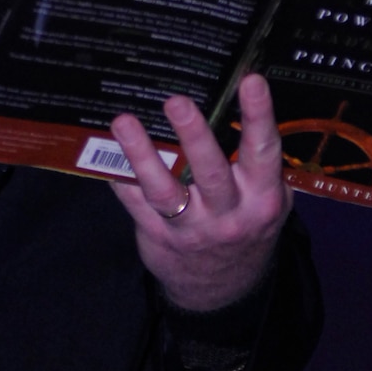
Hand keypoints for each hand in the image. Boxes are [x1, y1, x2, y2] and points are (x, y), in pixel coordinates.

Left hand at [110, 74, 291, 310]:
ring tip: (123, 122)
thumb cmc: (246, 226)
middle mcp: (228, 213)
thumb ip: (258, 164)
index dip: (258, 116)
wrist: (223, 290)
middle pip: (210, 171)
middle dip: (194, 135)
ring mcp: (191, 228)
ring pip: (164, 190)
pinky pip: (135, 203)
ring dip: (141, 154)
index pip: (263, 152)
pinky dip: (119, 177)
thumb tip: (237, 107)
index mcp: (262, 196)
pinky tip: (104, 152)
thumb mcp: (267, 200)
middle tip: (176, 101)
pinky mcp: (158, 236)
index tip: (250, 80)